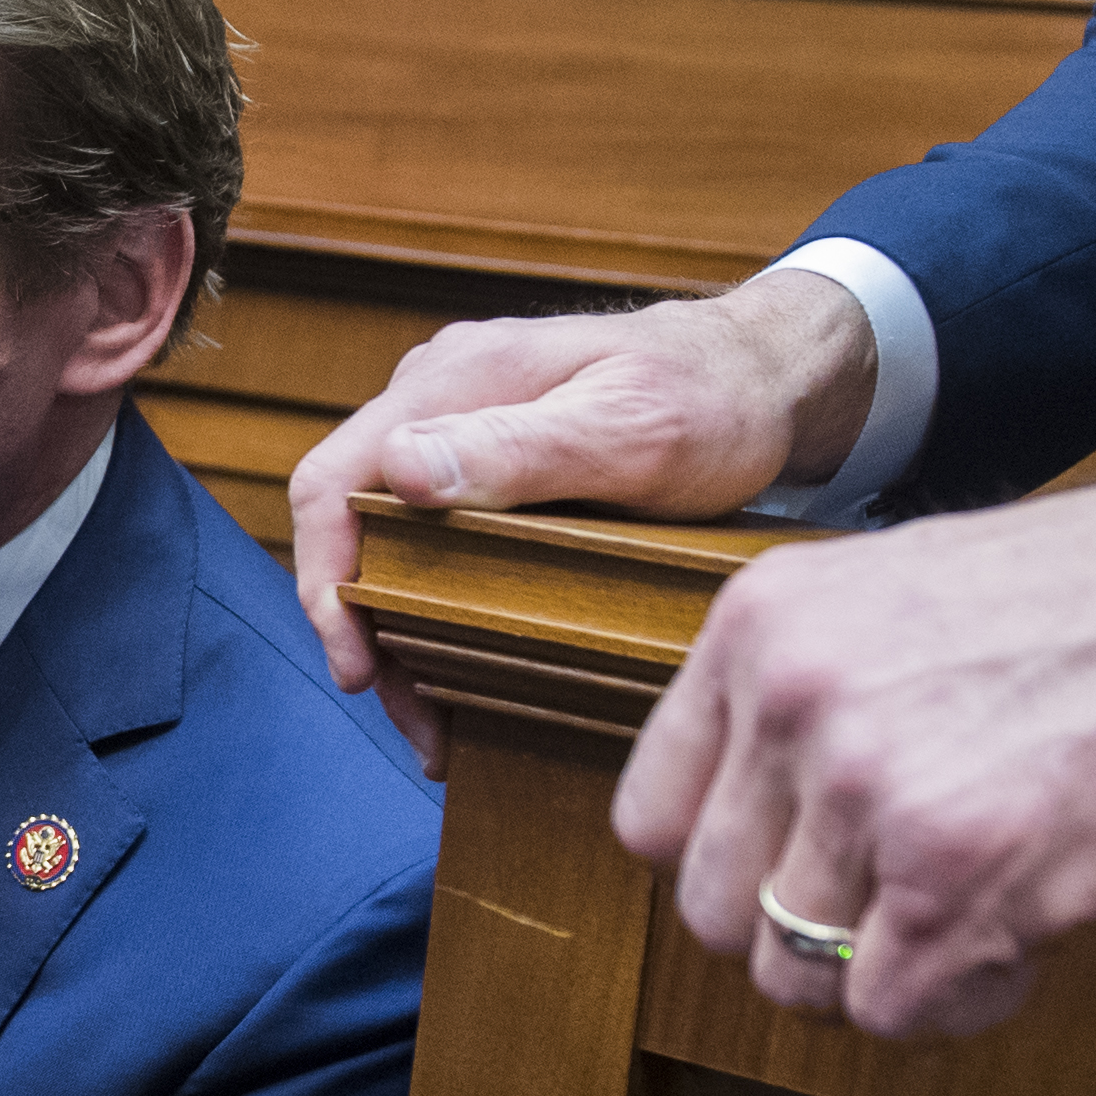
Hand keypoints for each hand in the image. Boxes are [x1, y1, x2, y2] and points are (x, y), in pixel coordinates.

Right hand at [283, 270, 879, 755]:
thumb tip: (402, 471)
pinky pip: (432, 534)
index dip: (326, 581)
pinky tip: (465, 661)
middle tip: (413, 721)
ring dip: (398, 627)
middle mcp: (439, 396)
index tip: (359, 668)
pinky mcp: (491, 459)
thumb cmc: (715, 397)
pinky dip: (434, 603)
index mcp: (455, 380)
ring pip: (387, 536)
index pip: (335, 480)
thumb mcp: (633, 430)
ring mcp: (461, 426)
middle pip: (350, 521)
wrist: (770, 375)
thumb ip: (519, 448)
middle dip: (363, 627)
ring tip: (439, 717)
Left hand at [614, 424, 1095, 1041]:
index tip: (819, 866)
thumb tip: (755, 829)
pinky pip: (895, 1009)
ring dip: (894, 971)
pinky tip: (1034, 936)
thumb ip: (815, 696)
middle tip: (921, 903)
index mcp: (763, 622)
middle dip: (814, 935)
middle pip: (714, 913)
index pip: (652, 818)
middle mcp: (794, 695)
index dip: (740, 865)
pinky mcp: (964, 870)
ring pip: (795, 976)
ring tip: (992, 910)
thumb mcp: (911, 597)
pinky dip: (966, 999)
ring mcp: (872, 783)